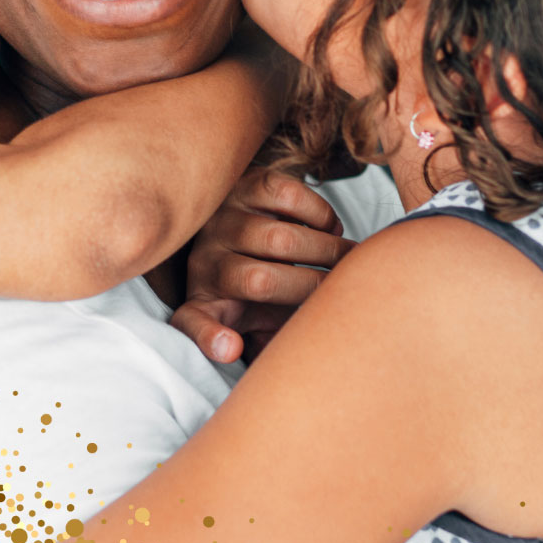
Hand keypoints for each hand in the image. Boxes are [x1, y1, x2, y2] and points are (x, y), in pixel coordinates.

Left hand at [172, 167, 352, 365]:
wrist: (245, 224)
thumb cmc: (256, 287)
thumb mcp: (252, 320)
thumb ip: (268, 340)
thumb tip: (286, 356)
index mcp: (204, 303)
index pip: (193, 323)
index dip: (210, 338)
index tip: (232, 349)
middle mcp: (205, 262)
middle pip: (259, 282)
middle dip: (312, 287)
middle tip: (343, 286)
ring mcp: (222, 221)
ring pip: (278, 239)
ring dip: (325, 249)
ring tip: (348, 257)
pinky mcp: (244, 186)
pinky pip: (286, 196)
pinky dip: (319, 213)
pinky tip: (330, 227)